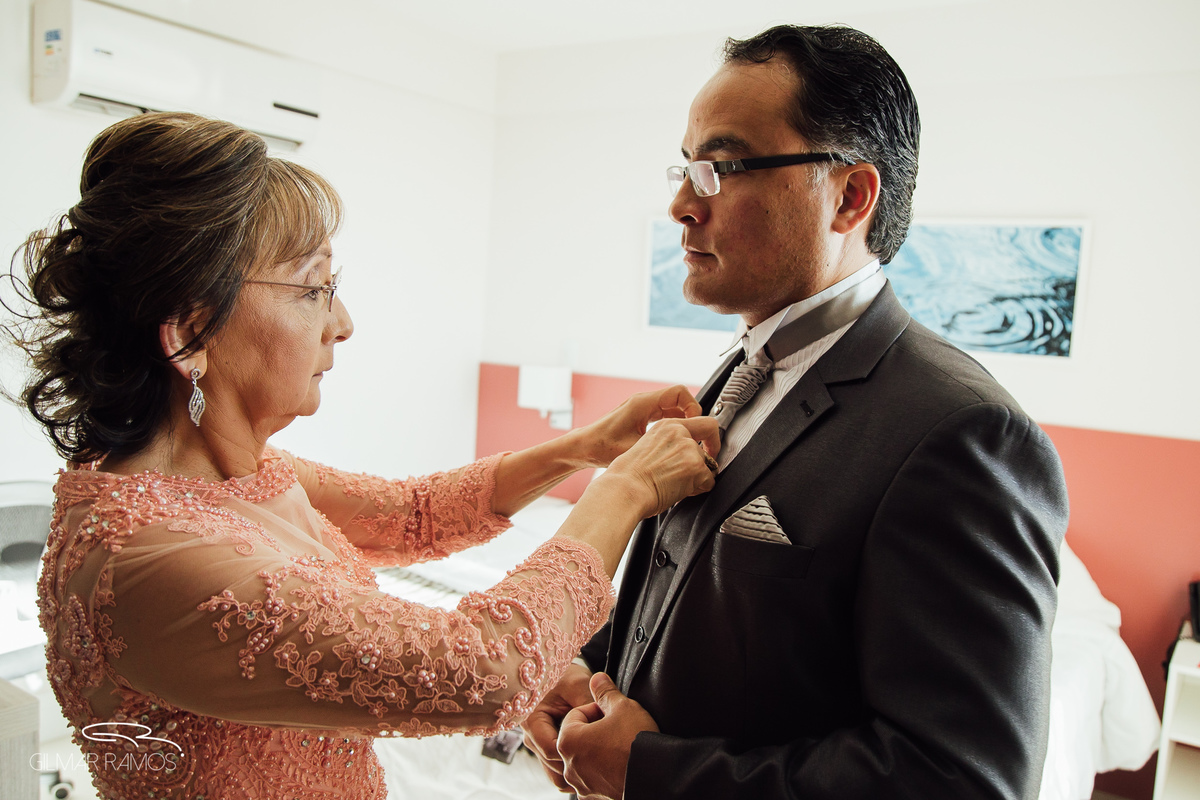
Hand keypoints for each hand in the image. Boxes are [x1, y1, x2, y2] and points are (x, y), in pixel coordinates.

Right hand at [521, 663, 593, 791]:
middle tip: (602, 749)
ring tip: (600, 755)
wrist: (559, 675)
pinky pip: (561, 772)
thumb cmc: (564, 676)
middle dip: (578, 759)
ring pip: (557, 774)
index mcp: (530, 720)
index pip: (552, 749)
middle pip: (554, 764)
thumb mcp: (577, 684)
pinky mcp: (549, 752)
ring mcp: (539, 747)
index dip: (575, 748)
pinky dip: (576, 769)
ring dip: (577, 768)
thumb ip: (588, 703)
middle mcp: (531, 737)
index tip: (597, 737)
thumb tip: (606, 719)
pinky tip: (594, 759)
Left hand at [558, 672, 658, 799]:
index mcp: (568, 741)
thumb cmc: (636, 740)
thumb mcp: (622, 706)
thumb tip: (596, 678)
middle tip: (617, 727)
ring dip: (598, 750)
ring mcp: (581, 784)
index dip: (596, 709)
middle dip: (595, 730)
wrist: (656, 776)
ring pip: (586, 758)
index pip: (576, 715)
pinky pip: (594, 778)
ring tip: (621, 745)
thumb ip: (605, 691)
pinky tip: (622, 763)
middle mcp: (569, 766)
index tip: (613, 713)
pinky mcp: (595, 797)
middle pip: (578, 738)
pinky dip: (604, 770)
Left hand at [580, 385, 703, 466]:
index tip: (696, 424)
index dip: (693, 406)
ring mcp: (642, 410)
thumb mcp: (633, 448)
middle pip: (679, 400)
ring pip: (672, 409)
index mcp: (643, 404)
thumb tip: (683, 451)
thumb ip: (660, 446)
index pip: (679, 392)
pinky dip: (673, 427)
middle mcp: (643, 403)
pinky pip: (664, 417)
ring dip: (683, 423)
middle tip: (696, 435)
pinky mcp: (640, 418)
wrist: (583, 448)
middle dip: (692, 416)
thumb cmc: (600, 446)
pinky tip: (673, 443)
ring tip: (688, 440)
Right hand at [599, 416, 719, 517]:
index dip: (710, 436)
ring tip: (678, 485)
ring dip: (698, 477)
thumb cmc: (628, 477)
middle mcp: (680, 433)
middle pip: (710, 441)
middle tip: (705, 468)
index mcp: (666, 426)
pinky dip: (699, 489)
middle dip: (710, 456)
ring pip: (708, 465)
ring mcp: (689, 449)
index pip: (702, 421)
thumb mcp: (647, 448)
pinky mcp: (695, 467)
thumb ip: (668, 446)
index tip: (709, 446)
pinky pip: (709, 481)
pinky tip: (681, 492)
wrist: (625, 489)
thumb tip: (679, 457)